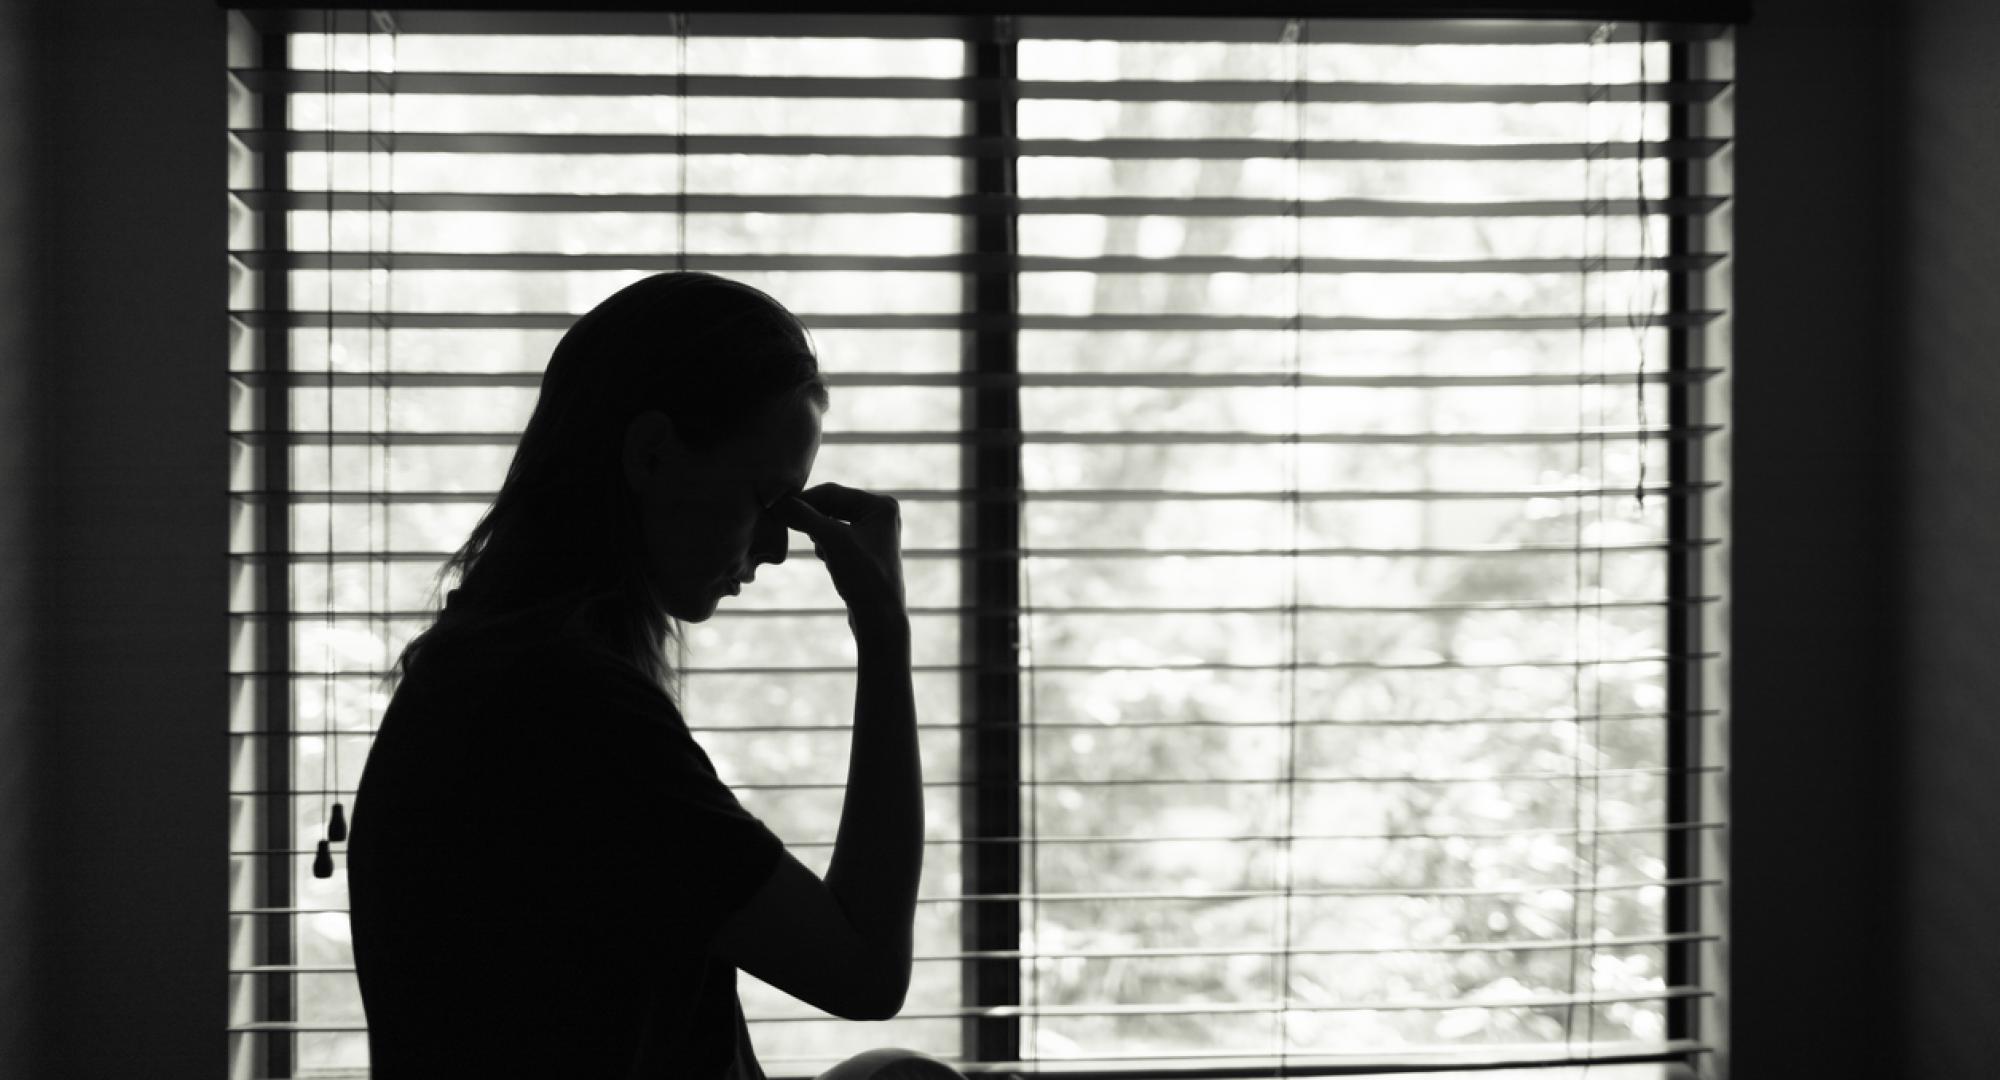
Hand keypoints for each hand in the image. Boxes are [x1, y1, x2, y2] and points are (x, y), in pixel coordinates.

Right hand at [772, 483, 906, 632]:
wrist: (879, 618)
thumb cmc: (863, 577)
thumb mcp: (832, 541)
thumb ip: (805, 518)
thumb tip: (778, 503)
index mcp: (881, 505)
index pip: (833, 492)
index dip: (804, 500)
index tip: (777, 508)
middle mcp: (880, 514)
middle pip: (832, 505)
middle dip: (812, 518)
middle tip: (785, 524)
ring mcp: (873, 532)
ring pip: (831, 521)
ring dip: (818, 533)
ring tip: (820, 550)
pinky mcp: (863, 550)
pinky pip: (835, 537)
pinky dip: (825, 545)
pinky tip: (827, 560)